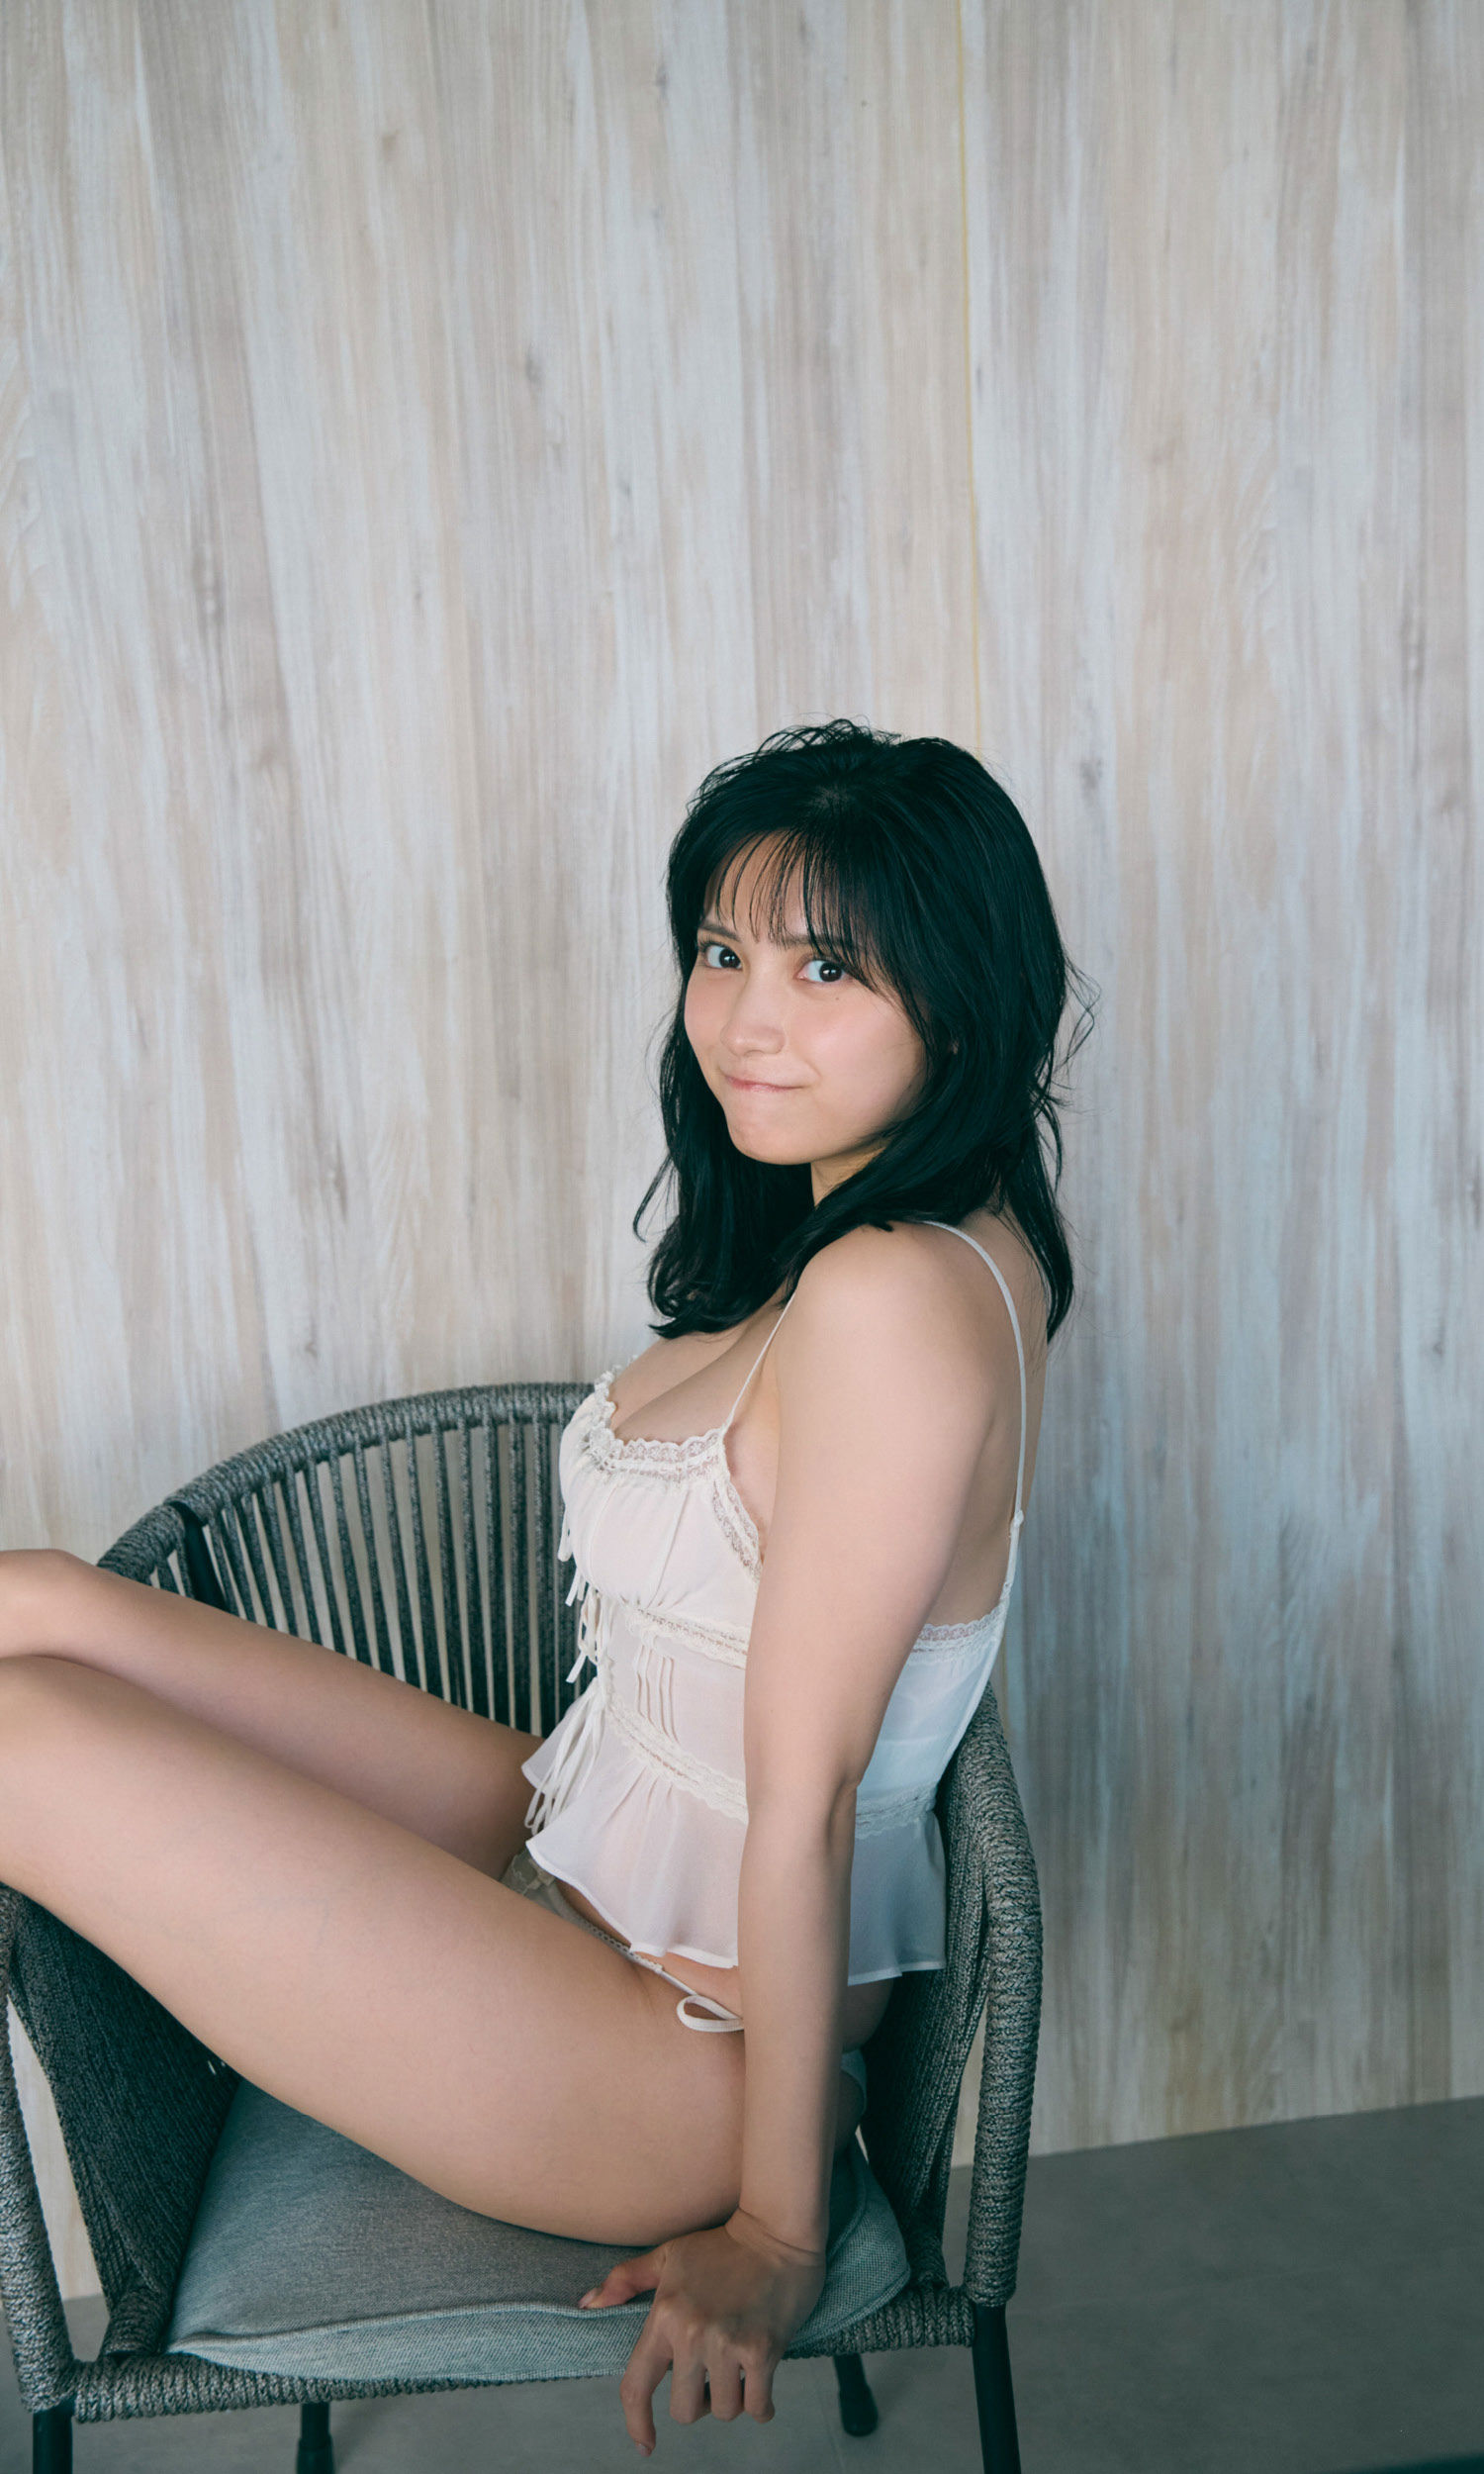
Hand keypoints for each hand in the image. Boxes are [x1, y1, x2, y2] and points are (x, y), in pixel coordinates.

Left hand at [578, 2210, 826, 2453]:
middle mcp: (691, 2334)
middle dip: (698, 2401)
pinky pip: (756, 2407)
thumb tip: (586, 2304)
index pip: (636, 2385)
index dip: (637, 2423)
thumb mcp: (669, 2255)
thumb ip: (625, 2279)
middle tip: (712, 2374)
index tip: (645, 2445)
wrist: (777, 2230)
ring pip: (723, 2411)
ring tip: (739, 2370)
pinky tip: (761, 2386)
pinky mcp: (762, 2350)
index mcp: (664, 2316)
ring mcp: (727, 2343)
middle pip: (684, 2410)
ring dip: (732, 2399)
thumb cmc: (721, 2246)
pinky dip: (760, 2406)